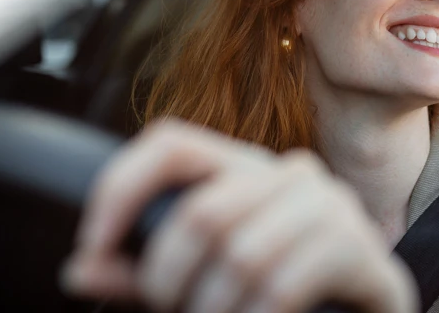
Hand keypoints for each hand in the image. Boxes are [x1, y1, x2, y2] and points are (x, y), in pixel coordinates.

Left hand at [62, 119, 417, 312]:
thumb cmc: (277, 300)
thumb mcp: (198, 286)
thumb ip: (141, 277)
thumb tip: (79, 269)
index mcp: (241, 170)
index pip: (170, 143)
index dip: (120, 188)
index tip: (90, 248)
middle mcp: (286, 172)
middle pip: (201, 212)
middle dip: (168, 280)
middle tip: (173, 311)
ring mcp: (329, 204)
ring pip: (240, 254)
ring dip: (212, 311)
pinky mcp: (359, 247)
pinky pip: (282, 285)